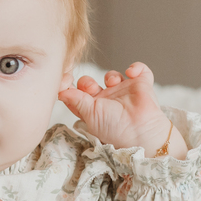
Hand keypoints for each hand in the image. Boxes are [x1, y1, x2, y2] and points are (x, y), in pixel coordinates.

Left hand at [58, 62, 185, 158]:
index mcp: (93, 109)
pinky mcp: (142, 85)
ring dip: (111, 75)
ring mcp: (124, 92)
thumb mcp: (90, 115)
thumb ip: (75, 101)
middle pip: (90, 83)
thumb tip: (59, 91)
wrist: (141, 132)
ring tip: (113, 83)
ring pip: (112, 75)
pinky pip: (139, 70)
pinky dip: (136, 67)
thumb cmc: (114, 129)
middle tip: (91, 88)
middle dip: (86, 82)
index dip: (69, 87)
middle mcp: (107, 100)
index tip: (64, 81)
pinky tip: (131, 73)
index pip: (77, 95)